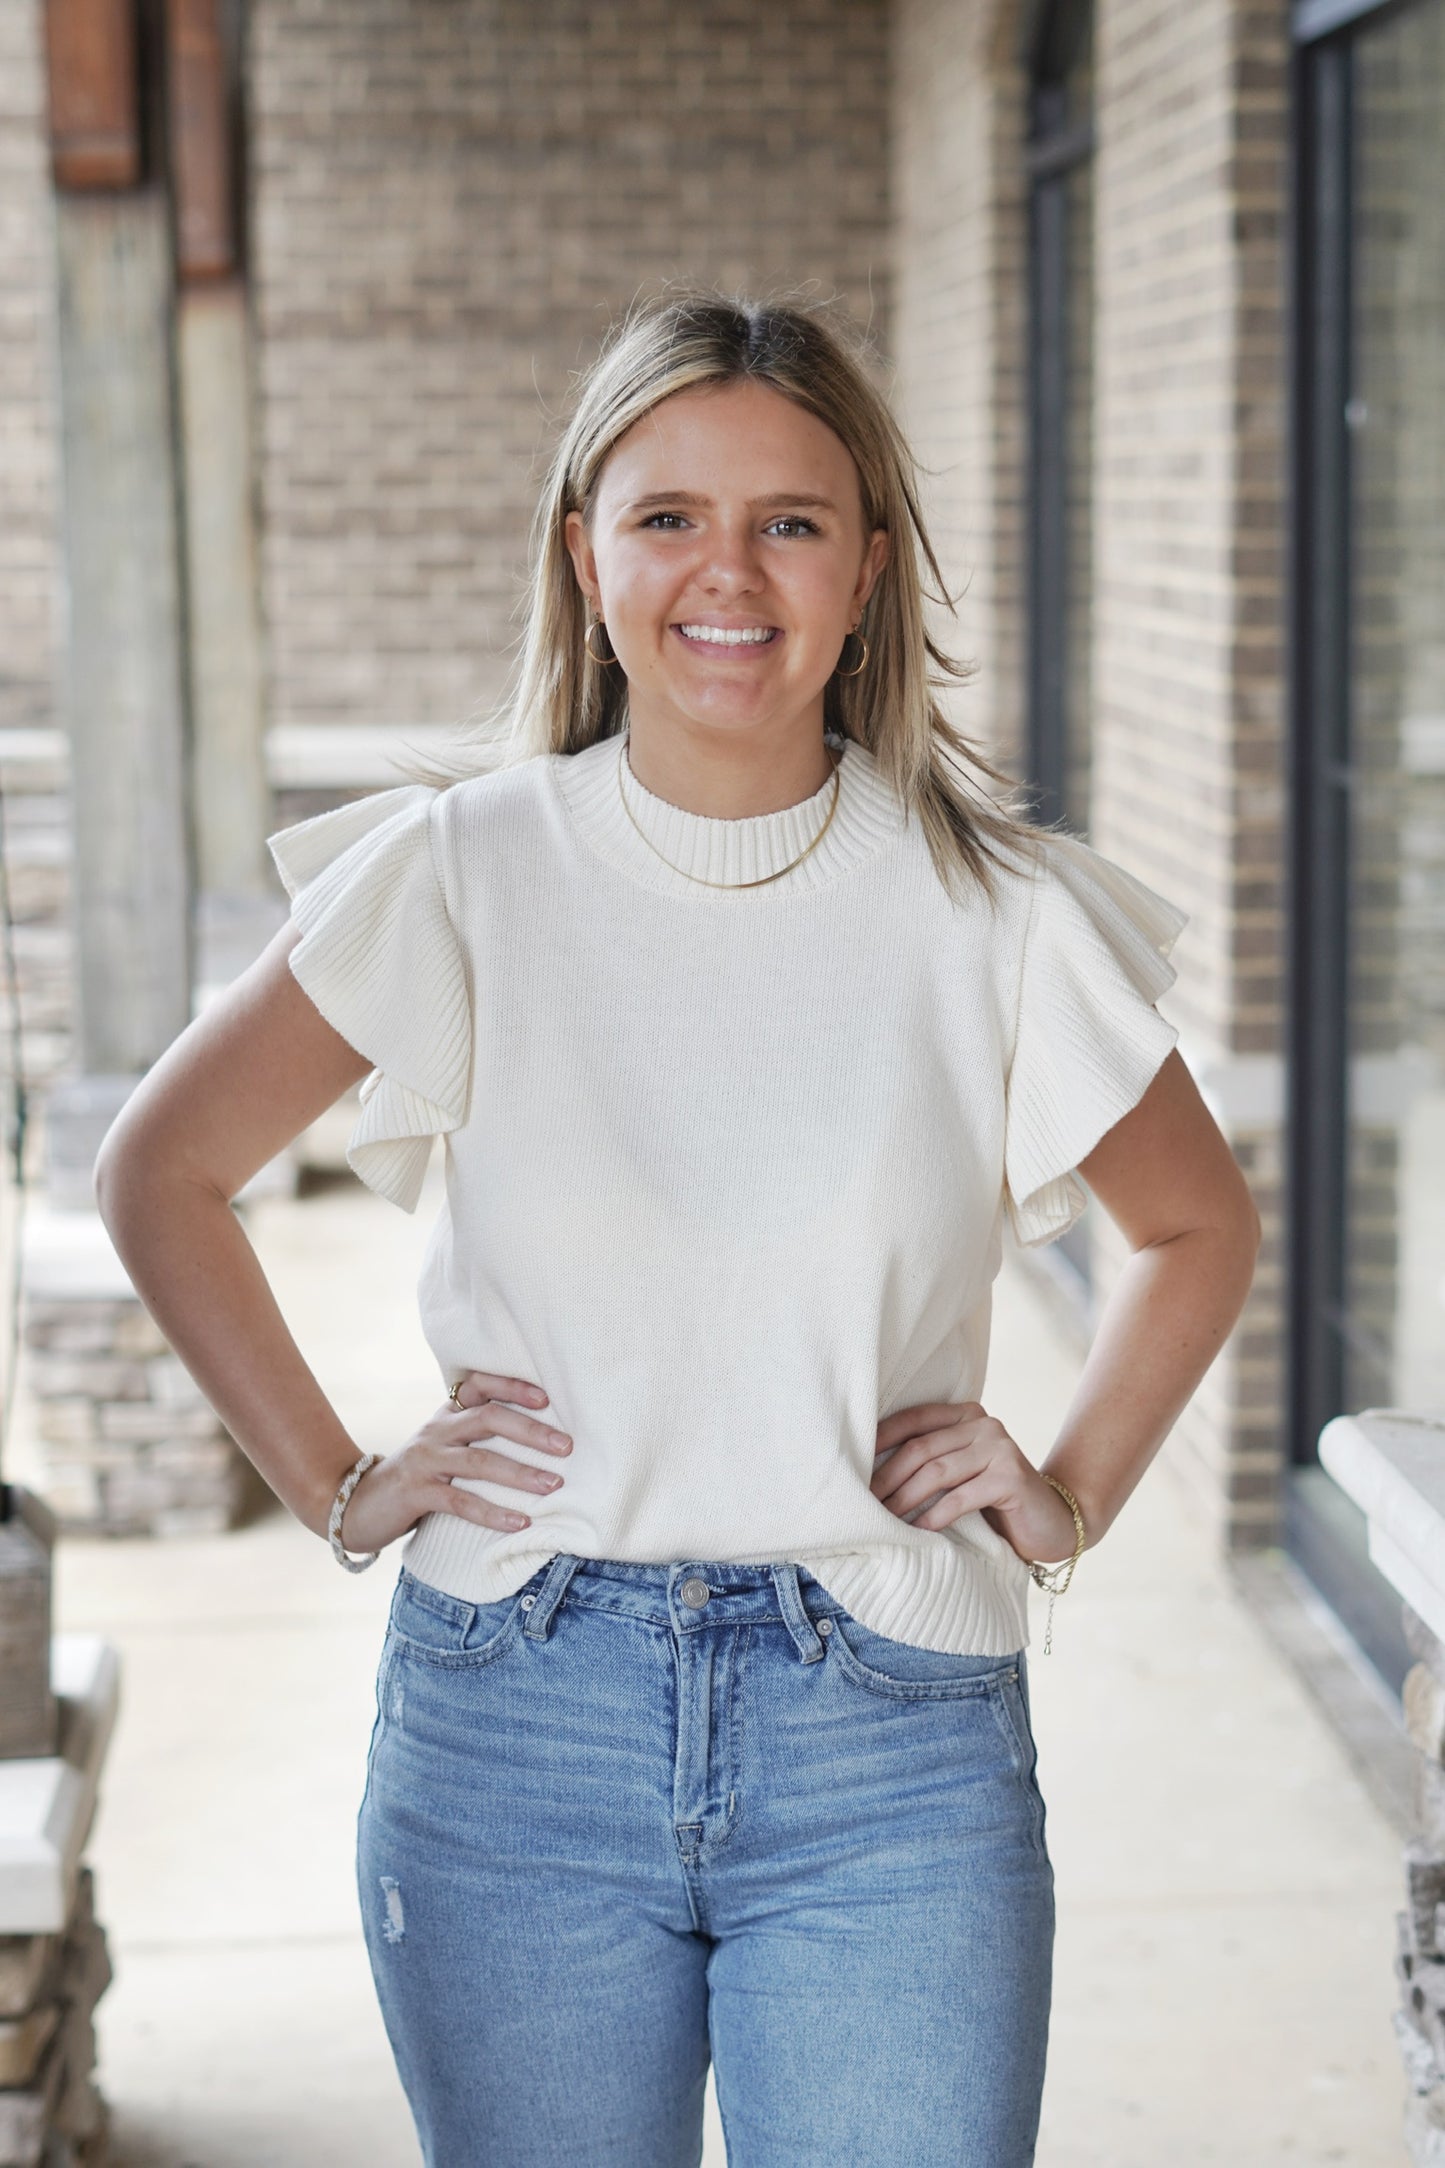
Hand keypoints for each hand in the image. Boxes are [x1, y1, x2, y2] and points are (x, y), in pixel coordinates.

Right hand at [339, 1371, 571, 1554]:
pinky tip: (520, 1522)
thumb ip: (477, 1439)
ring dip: (520, 1473)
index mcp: (446, 1414)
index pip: (480, 1385)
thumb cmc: (417, 1477)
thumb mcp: (444, 1448)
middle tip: (567, 1447)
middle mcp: (437, 1429)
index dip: (513, 1387)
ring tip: (554, 1485)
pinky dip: (493, 1512)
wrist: (357, 1504)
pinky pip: (460, 1501)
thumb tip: (540, 1442)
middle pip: (488, 1417)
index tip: (547, 1399)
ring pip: (478, 1460)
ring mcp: (425, 1460)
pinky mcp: (416, 1493)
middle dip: (531, 1431)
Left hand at [871, 1400, 1080, 1565]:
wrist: (1053, 1522)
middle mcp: (985, 1424)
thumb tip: (870, 1471)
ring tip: (884, 1518)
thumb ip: (932, 1461)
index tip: (853, 1462)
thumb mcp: (962, 1473)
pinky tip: (919, 1530)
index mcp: (968, 1415)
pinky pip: (961, 1496)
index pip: (915, 1419)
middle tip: (864, 1502)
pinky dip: (935, 1515)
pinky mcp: (1011, 1478)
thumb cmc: (996, 1502)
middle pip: (921, 1448)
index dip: (881, 1438)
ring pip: (937, 1471)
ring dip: (905, 1498)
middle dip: (887, 1476)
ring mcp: (1000, 1448)